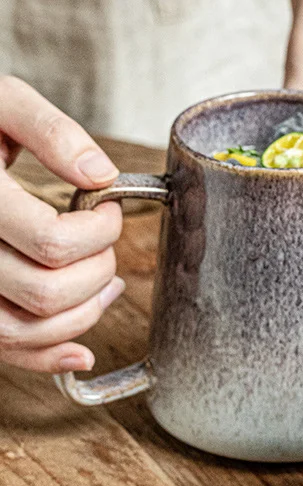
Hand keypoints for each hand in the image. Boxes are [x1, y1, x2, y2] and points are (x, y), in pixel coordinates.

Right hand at [0, 76, 124, 372]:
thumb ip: (49, 129)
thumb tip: (100, 174)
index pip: (53, 242)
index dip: (100, 231)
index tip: (109, 207)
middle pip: (47, 292)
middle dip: (97, 270)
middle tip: (104, 239)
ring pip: (27, 330)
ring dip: (84, 313)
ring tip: (107, 282)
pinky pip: (3, 347)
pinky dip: (47, 356)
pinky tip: (82, 351)